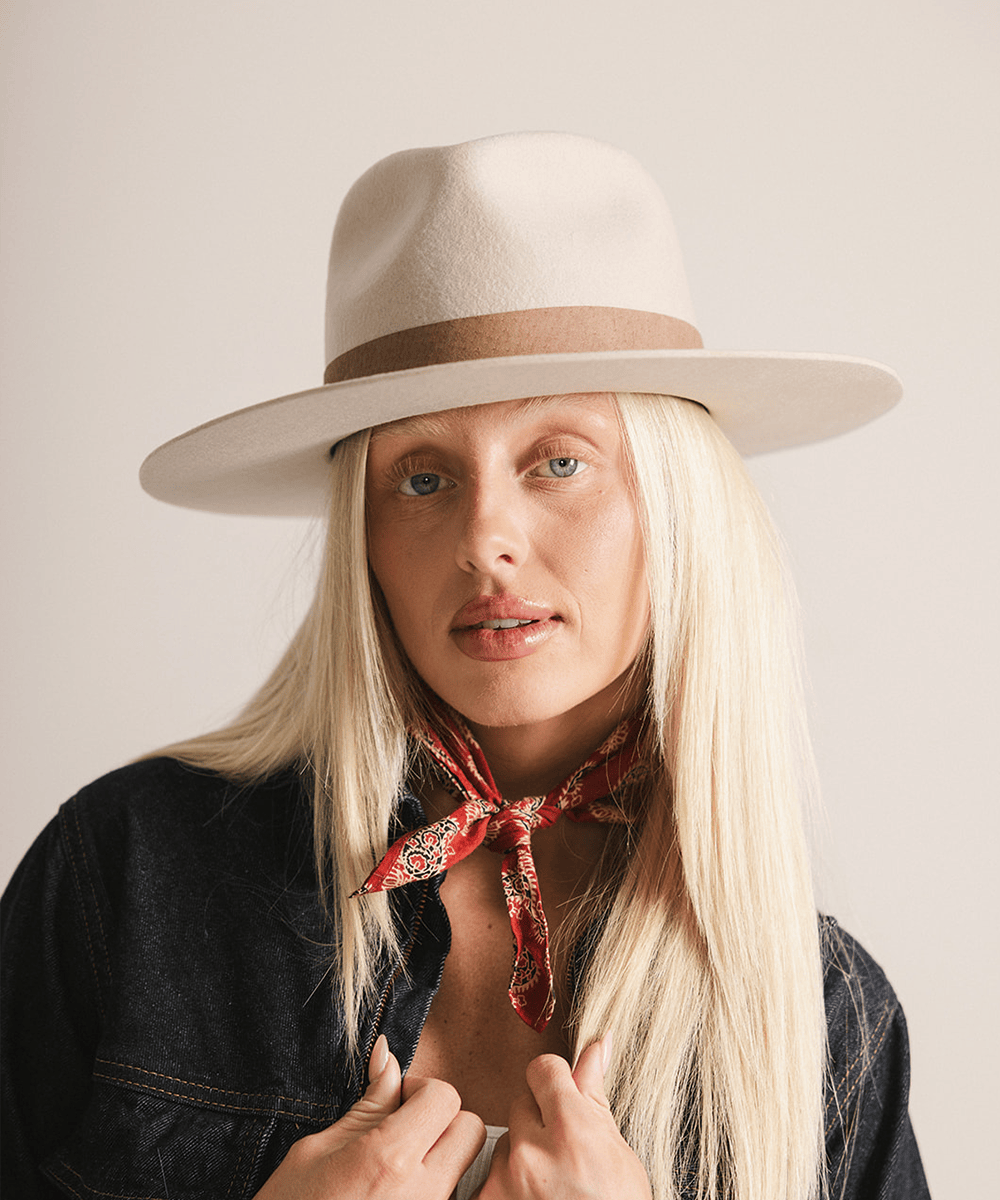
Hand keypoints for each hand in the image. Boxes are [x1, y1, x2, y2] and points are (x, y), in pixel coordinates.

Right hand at [253, 1035, 485, 1199]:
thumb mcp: (318, 1149)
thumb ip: (368, 1104)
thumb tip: (388, 1057)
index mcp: (391, 1158)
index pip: (445, 1098)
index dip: (421, 1089)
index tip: (396, 1098)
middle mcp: (422, 1191)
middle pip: (470, 1130)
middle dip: (442, 1117)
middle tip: (403, 1125)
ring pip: (464, 1166)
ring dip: (440, 1153)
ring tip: (396, 1163)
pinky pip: (448, 1195)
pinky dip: (431, 1185)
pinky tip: (394, 1190)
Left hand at [474, 1035, 650, 1199]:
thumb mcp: (618, 1154)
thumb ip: (594, 1097)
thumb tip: (596, 1046)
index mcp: (572, 1128)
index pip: (542, 1069)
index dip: (555, 1082)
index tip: (562, 1096)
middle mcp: (533, 1150)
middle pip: (521, 1104)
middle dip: (539, 1121)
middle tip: (561, 1154)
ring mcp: (507, 1181)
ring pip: (506, 1141)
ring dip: (522, 1156)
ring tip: (549, 1186)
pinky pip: (490, 1177)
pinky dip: (507, 1187)